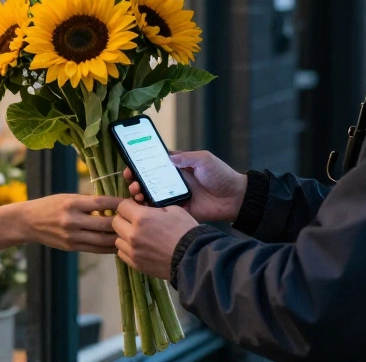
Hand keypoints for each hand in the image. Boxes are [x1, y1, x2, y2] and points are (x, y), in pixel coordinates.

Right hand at [21, 194, 121, 253]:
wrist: (29, 221)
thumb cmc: (50, 205)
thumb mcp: (68, 197)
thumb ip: (88, 202)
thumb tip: (112, 204)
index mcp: (72, 203)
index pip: (101, 203)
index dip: (118, 203)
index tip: (130, 202)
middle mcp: (72, 220)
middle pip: (104, 224)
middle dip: (122, 223)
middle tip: (136, 221)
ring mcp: (72, 236)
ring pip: (102, 240)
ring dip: (118, 238)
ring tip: (131, 235)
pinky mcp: (71, 247)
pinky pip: (95, 249)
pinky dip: (108, 248)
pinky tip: (118, 245)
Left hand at [113, 199, 199, 279]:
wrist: (194, 258)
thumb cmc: (186, 230)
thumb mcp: (173, 210)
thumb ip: (154, 208)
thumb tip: (145, 209)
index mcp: (141, 218)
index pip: (121, 206)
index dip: (129, 206)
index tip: (136, 208)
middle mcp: (132, 234)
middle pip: (115, 222)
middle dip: (124, 219)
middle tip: (136, 221)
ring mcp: (133, 251)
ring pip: (117, 239)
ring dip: (125, 235)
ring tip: (138, 236)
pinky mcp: (136, 264)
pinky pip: (122, 253)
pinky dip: (128, 249)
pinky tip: (139, 248)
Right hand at [124, 150, 245, 222]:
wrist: (235, 198)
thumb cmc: (221, 175)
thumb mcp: (204, 159)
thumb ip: (186, 157)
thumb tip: (168, 156)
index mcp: (177, 167)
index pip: (153, 163)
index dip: (140, 164)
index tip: (131, 165)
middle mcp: (172, 181)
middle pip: (148, 179)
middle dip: (136, 179)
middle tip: (132, 180)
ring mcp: (174, 196)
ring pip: (150, 195)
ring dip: (140, 194)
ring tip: (137, 192)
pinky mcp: (178, 210)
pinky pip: (160, 210)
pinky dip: (149, 209)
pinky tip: (144, 207)